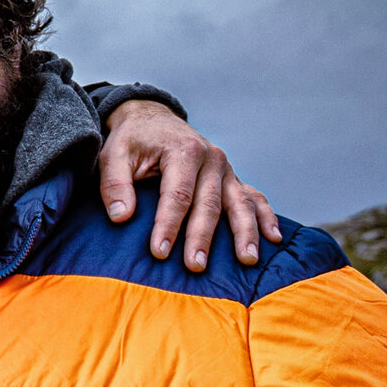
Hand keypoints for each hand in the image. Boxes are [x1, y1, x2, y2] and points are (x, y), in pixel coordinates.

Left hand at [97, 100, 281, 271]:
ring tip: (247, 260)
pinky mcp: (232, 179)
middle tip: (195, 266)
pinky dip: (265, 217)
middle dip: (202, 237)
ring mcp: (227, 170)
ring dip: (245, 232)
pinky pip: (254, 198)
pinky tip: (273, 238)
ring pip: (240, 203)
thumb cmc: (133, 141)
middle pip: (209, 203)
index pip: (177, 194)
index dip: (168, 224)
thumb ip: (115, 184)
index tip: (159, 252)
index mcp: (184, 151)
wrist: (153, 120)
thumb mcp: (114, 155)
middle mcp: (212, 159)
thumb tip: (120, 216)